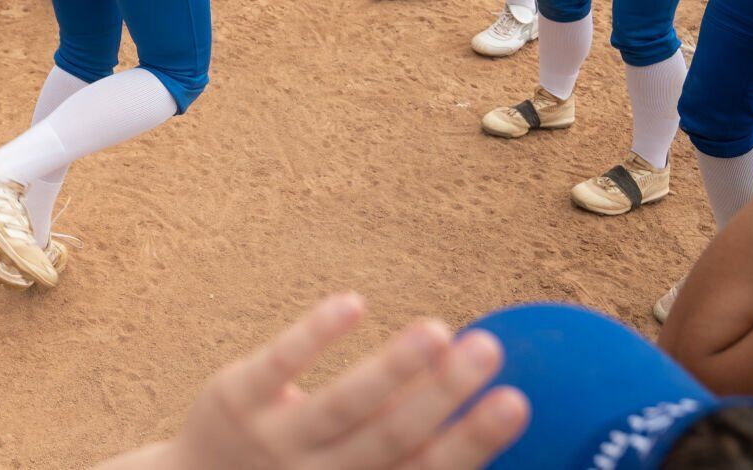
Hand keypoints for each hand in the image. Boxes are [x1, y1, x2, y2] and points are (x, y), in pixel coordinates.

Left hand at [159, 294, 528, 468]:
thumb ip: (401, 449)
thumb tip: (480, 402)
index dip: (472, 441)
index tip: (516, 400)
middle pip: (389, 436)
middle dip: (442, 394)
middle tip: (489, 348)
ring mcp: (275, 440)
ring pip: (341, 403)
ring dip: (393, 366)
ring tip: (437, 328)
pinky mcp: (236, 400)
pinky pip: (279, 364)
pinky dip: (316, 334)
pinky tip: (354, 302)